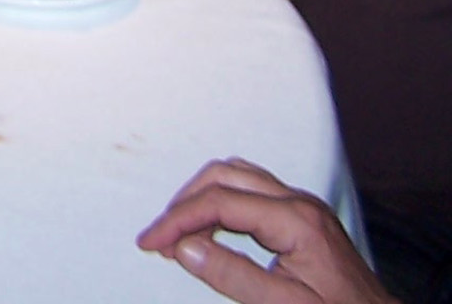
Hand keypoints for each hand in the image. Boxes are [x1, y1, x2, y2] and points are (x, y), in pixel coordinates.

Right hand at [137, 158, 388, 303]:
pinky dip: (221, 204)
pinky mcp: (302, 216)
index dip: (176, 221)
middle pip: (223, 177)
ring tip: (180, 237)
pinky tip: (211, 233)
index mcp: (296, 220)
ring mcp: (302, 205)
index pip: (219, 202)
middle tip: (160, 241)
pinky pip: (250, 191)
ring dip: (201, 199)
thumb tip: (184, 247)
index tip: (148, 244)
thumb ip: (233, 275)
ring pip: (236, 176)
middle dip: (184, 205)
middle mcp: (299, 201)